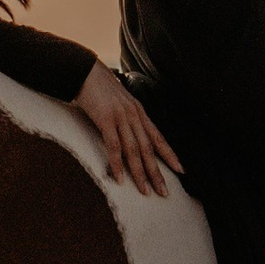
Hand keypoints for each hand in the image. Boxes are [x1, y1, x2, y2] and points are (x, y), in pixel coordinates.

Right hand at [73, 62, 180, 197]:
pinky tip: (120, 178)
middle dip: (157, 172)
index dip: (170, 154)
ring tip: (146, 191)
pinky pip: (114, 146)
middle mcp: (134, 115)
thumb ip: (125, 118)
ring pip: (134, 150)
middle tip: (164, 192)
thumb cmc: (98, 89)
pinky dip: (118, 164)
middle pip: (149, 148)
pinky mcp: (106, 119)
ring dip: (140, 173)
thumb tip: (128, 135)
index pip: (158, 137)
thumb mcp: (118, 103)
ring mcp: (121, 117)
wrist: (83, 70)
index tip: (181, 170)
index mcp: (138, 112)